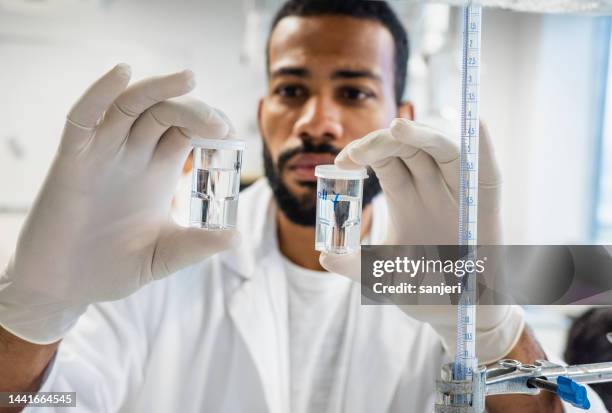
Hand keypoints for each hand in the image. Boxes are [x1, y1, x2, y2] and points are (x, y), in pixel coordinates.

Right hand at [0, 65, 238, 343]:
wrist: (64, 288)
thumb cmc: (112, 270)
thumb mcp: (163, 257)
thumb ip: (196, 246)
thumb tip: (235, 238)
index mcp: (158, 171)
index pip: (186, 130)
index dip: (208, 122)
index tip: (229, 132)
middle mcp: (132, 156)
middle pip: (164, 113)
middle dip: (193, 109)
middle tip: (219, 125)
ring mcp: (102, 154)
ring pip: (130, 106)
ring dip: (158, 88)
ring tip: (189, 79)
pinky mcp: (72, 160)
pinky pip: (83, 118)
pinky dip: (100, 92)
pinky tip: (122, 73)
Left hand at [320, 118, 523, 363]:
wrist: (455, 312)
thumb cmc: (420, 288)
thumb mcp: (379, 275)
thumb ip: (353, 264)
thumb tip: (324, 256)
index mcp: (405, 196)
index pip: (384, 158)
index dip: (363, 151)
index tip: (341, 162)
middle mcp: (431, 187)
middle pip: (409, 147)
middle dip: (383, 141)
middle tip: (358, 152)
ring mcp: (459, 192)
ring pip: (443, 149)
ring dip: (424, 134)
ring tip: (399, 129)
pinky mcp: (486, 205)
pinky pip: (487, 171)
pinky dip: (484, 146)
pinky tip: (475, 125)